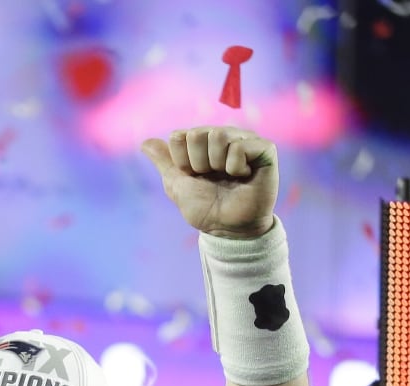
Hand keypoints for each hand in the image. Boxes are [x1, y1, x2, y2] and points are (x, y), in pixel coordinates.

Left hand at [141, 126, 277, 238]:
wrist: (227, 228)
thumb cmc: (204, 207)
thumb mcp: (176, 184)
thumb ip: (163, 161)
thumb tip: (145, 142)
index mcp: (202, 141)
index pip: (179, 136)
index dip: (181, 162)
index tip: (193, 176)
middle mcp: (223, 135)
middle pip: (197, 134)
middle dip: (198, 163)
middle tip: (212, 177)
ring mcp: (245, 139)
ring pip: (218, 135)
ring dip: (217, 164)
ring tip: (228, 176)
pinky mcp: (264, 149)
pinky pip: (239, 147)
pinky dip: (235, 168)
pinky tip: (243, 176)